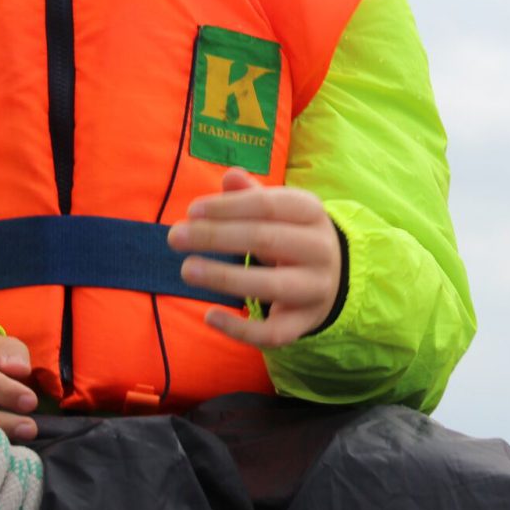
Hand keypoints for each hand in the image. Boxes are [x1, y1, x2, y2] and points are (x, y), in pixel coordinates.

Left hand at [169, 169, 343, 346]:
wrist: (335, 277)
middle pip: (266, 239)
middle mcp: (320, 250)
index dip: (227, 207)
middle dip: (216, 237)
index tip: (191, 211)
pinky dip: (240, 329)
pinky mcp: (304, 322)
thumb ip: (252, 196)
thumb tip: (229, 177)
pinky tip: (209, 316)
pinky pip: (273, 332)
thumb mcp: (280, 210)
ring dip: (224, 277)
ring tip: (186, 269)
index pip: (267, 205)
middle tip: (174, 237)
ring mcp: (315, 288)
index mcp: (311, 213)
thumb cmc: (292, 235)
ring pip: (271, 285)